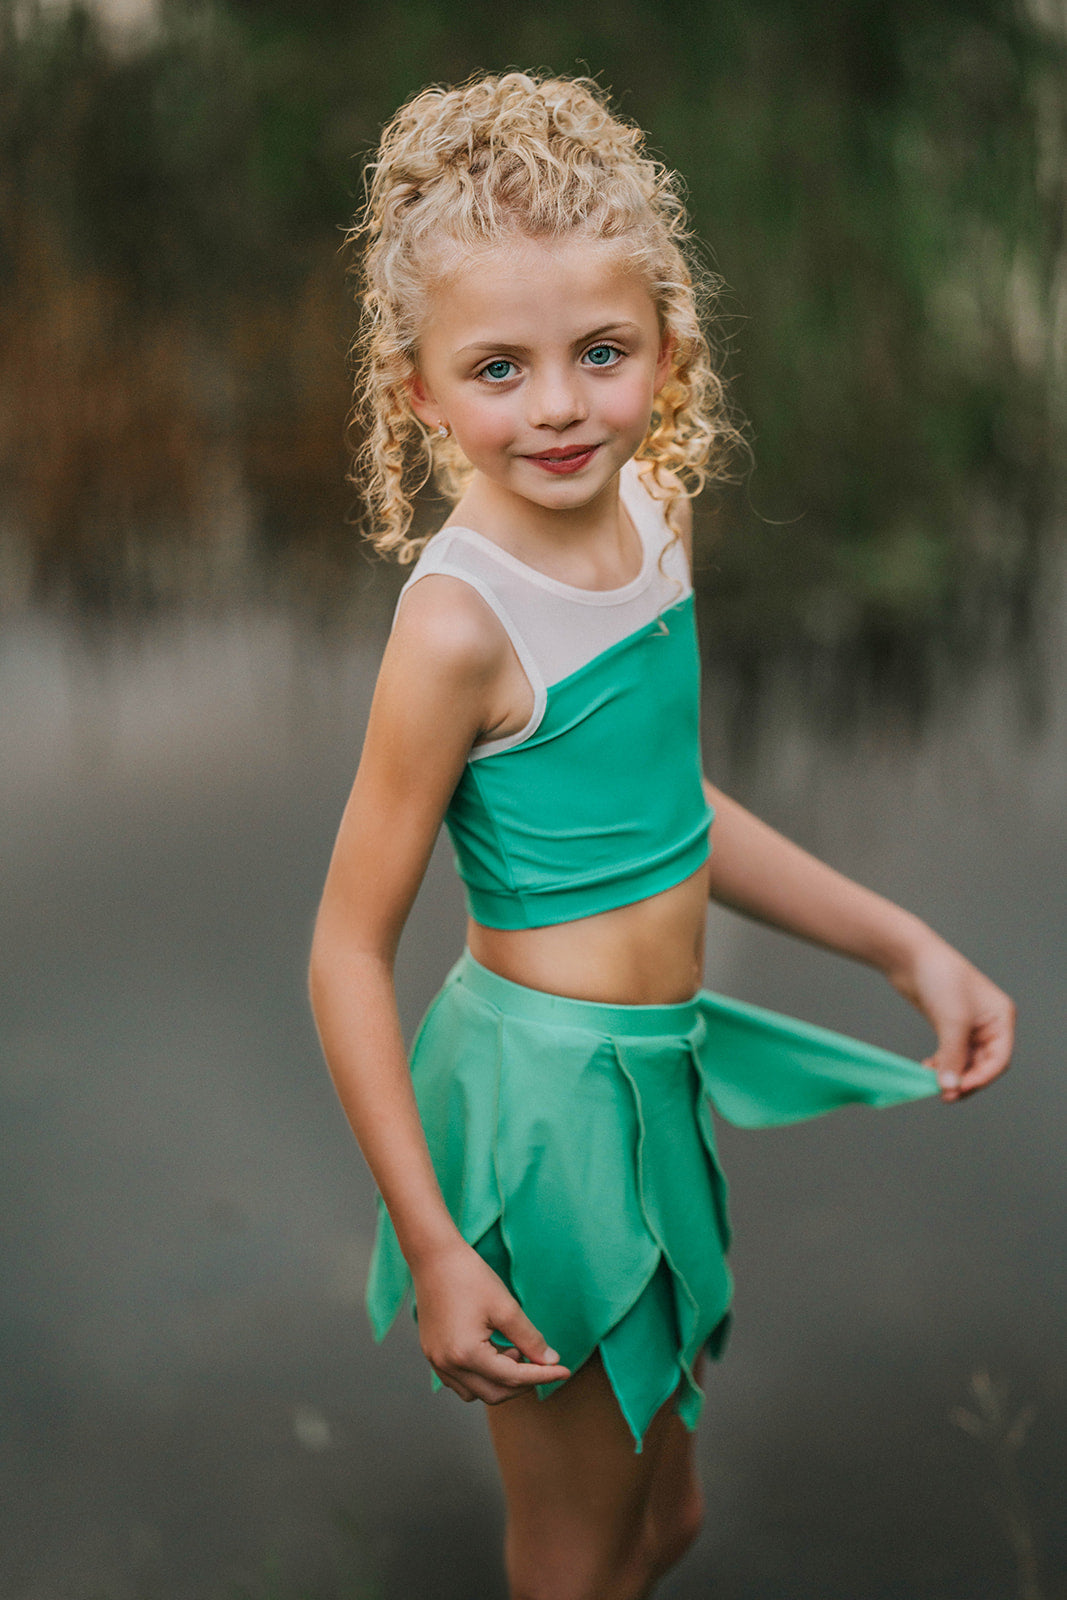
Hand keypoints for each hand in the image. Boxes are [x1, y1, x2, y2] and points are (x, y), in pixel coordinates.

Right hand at [411, 1238, 570, 1403]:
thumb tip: (551, 1361)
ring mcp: (436, 1361)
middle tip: (538, 1361)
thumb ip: (530, 1338)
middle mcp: (447, 1364)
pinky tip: (494, 1351)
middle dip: (521, 1383)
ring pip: (476, 1392)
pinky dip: (482, 1375)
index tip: (564, 1371)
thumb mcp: (506, 1307)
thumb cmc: (470, 1276)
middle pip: (494, 1394)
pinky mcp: (432, 1354)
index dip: (542, 1376)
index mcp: (466, 1354)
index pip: (513, 1377)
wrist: (434, 1257)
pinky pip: (460, 1380)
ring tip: (512, 1351)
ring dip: (500, 1381)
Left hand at [885, 931, 1014, 1102]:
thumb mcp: (952, 1021)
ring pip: (965, 1061)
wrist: (910, 957)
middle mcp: (989, 1024)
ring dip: (951, 1075)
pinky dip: (942, 1065)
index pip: (999, 1059)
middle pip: (982, 1064)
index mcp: (1001, 1018)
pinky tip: (927, 1069)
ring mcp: (968, 1026)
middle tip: (945, 1095)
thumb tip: (950, 1087)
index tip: (960, 1088)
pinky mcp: (949, 1026)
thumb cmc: (940, 978)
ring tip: (932, 1084)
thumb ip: (953, 1056)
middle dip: (964, 1080)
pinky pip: (951, 1054)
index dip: (981, 1077)